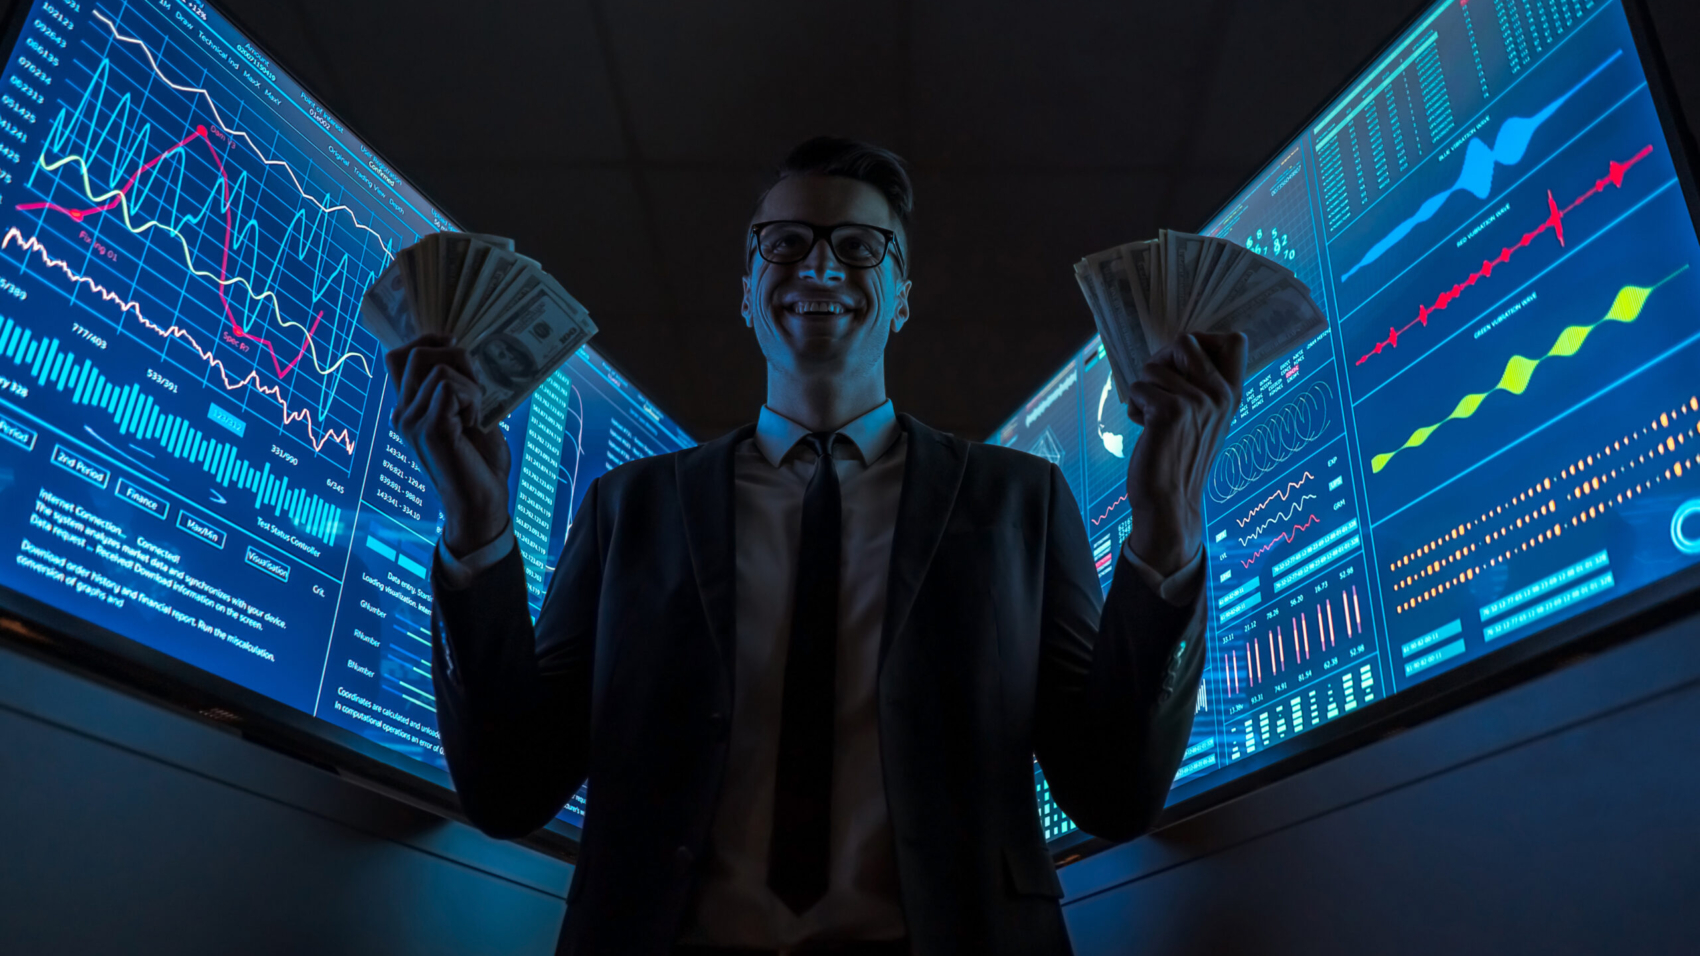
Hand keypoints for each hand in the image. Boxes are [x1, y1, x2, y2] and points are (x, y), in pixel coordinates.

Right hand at [386, 334, 511, 555]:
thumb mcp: (468, 414)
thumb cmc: (479, 461)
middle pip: (419, 354)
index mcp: (408, 408)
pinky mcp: (429, 428)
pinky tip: (474, 425)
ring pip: (441, 368)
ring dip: (472, 385)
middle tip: (477, 391)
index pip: (399, 356)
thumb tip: (463, 350)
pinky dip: (473, 400)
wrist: (481, 502)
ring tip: (475, 416)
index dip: (426, 341)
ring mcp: (411, 421)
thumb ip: (458, 387)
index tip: (453, 344)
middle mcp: (402, 413)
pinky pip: (452, 387)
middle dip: (457, 358)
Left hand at [1121, 332, 1246, 575]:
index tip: (1184, 363)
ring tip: (1151, 418)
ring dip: (1143, 390)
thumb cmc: (1179, 459)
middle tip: (1156, 389)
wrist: (1170, 503)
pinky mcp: (1170, 411)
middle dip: (1161, 360)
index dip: (1203, 340)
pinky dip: (1133, 407)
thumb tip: (1178, 349)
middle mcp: (1220, 395)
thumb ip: (1202, 387)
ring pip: (1153, 366)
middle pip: (1185, 340)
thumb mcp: (1205, 420)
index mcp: (1232, 395)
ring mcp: (1197, 402)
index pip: (1234, 341)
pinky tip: (1143, 427)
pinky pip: (1138, 387)